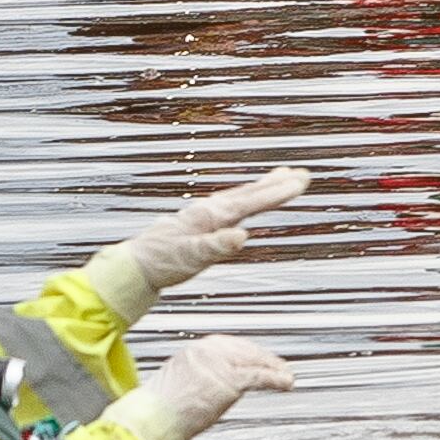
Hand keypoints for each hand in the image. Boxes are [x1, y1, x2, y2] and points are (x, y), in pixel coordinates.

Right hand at [102, 333, 297, 439]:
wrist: (154, 418)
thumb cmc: (157, 412)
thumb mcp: (174, 388)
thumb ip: (192, 383)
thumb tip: (202, 393)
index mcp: (190, 352)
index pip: (225, 345)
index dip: (245, 351)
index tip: (256, 357)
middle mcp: (205, 352)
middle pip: (242, 349)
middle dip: (262, 357)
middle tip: (278, 364)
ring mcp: (217, 365)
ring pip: (253, 361)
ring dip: (273, 367)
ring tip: (286, 374)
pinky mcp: (228, 381)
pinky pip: (259, 376)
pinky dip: (276, 378)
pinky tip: (286, 383)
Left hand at [113, 166, 310, 295]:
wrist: (136, 265)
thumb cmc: (162, 263)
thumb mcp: (190, 258)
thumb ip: (216, 247)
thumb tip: (243, 235)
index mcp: (211, 216)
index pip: (250, 201)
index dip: (277, 192)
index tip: (301, 181)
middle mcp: (209, 210)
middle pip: (248, 193)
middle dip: (276, 184)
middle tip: (304, 174)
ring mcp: (205, 215)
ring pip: (240, 196)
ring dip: (263, 187)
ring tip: (283, 177)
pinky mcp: (201, 224)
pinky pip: (231, 206)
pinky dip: (246, 198)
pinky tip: (249, 203)